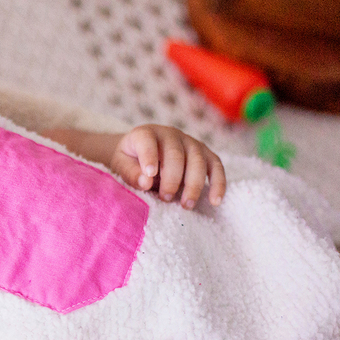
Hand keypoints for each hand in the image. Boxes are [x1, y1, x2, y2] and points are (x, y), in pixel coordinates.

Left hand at [109, 125, 225, 208]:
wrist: (142, 153)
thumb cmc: (130, 160)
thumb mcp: (121, 164)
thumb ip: (130, 172)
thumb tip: (146, 182)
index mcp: (146, 134)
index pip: (147, 141)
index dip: (149, 157)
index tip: (150, 175)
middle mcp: (170, 135)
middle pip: (176, 154)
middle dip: (172, 178)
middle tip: (165, 198)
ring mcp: (190, 143)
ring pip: (198, 160)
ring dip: (194, 184)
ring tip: (186, 205)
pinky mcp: (205, 154)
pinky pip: (216, 166)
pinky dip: (218, 183)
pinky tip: (215, 201)